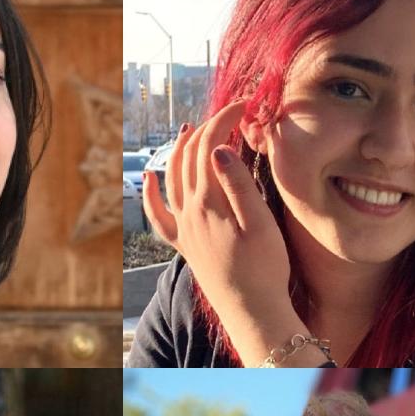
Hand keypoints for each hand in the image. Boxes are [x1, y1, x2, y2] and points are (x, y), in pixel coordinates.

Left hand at [143, 101, 317, 365]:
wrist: (251, 311)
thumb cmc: (264, 269)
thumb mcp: (261, 224)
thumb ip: (238, 184)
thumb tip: (218, 148)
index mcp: (210, 202)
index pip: (210, 145)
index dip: (225, 118)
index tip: (246, 104)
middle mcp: (189, 211)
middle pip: (190, 156)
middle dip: (209, 126)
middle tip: (231, 112)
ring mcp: (183, 228)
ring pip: (171, 178)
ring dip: (179, 149)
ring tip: (191, 128)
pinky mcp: (183, 245)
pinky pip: (157, 215)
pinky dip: (149, 194)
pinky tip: (150, 179)